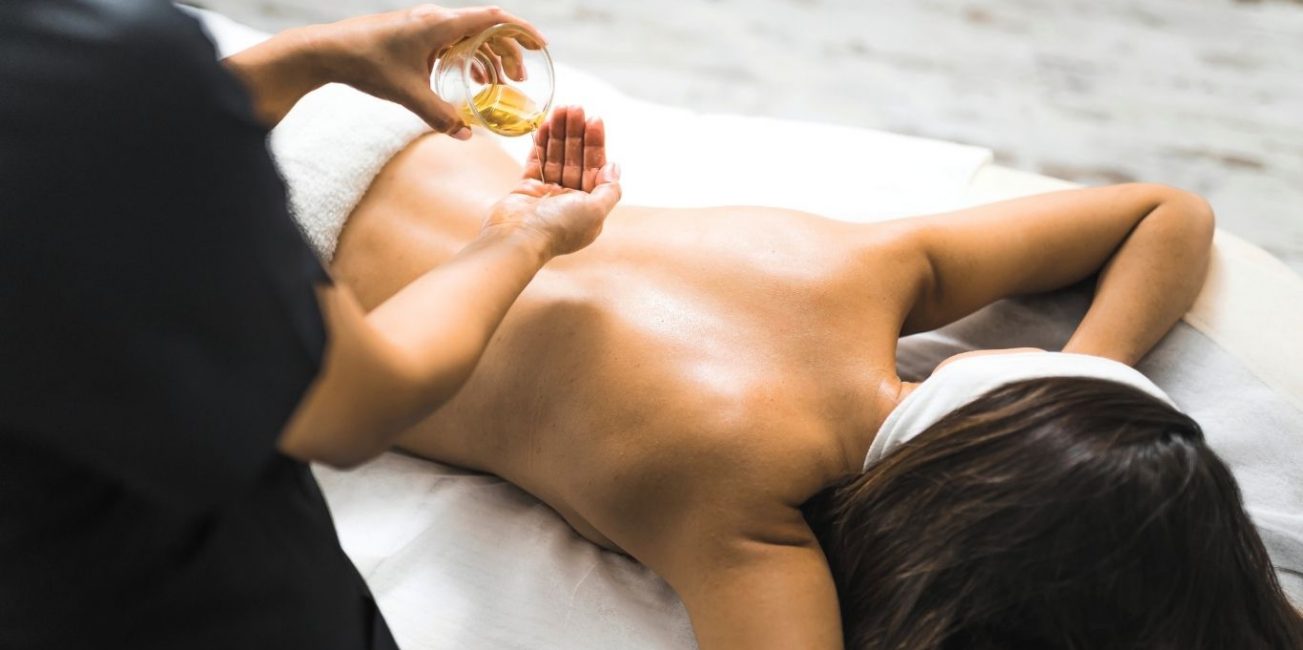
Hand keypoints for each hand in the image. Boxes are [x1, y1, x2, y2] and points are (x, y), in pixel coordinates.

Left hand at [306, 4, 545, 137]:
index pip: (493, 19)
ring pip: (469, 35)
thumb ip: (440, 116)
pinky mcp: (414, 33)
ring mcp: (424, 25)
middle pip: (485, 29)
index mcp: (440, 25)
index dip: (521, 31)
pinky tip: (472, 78)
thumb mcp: (408, 95)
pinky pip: (452, 41)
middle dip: (509, 52)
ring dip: (489, 55)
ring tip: (503, 81)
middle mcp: (435, 19)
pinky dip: (469, 56)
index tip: (541, 44)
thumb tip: (468, 136)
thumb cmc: (367, 65)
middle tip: (521, 78)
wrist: (327, 50)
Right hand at [484, 106, 621, 256]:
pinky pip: (537, 160)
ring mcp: (547, 194)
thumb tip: (614, 166)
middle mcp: (569, 201)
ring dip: (560, 133)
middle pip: (576, 159)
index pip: (596, 169)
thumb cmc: (558, 228)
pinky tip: (546, 124)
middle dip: (577, 133)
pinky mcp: (527, 188)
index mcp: (589, 208)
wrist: (518, 239)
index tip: (594, 119)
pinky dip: (542, 143)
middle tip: (576, 107)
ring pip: (557, 157)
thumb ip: (610, 189)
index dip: (596, 144)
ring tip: (561, 108)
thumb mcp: (596, 211)